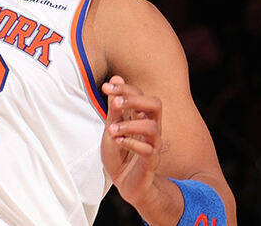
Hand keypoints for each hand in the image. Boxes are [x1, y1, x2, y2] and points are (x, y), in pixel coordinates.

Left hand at [101, 75, 163, 208]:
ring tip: (112, 130)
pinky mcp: (151, 161)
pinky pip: (148, 150)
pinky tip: (118, 142)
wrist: (124, 182)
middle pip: (155, 104)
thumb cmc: (119, 153)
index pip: (139, 94)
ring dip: (129, 125)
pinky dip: (131, 143)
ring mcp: (153, 144)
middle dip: (134, 100)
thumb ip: (114, 107)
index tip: (105, 87)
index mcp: (141, 117)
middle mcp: (150, 128)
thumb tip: (116, 78)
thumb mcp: (111, 127)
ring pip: (153, 127)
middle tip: (114, 103)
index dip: (123, 88)